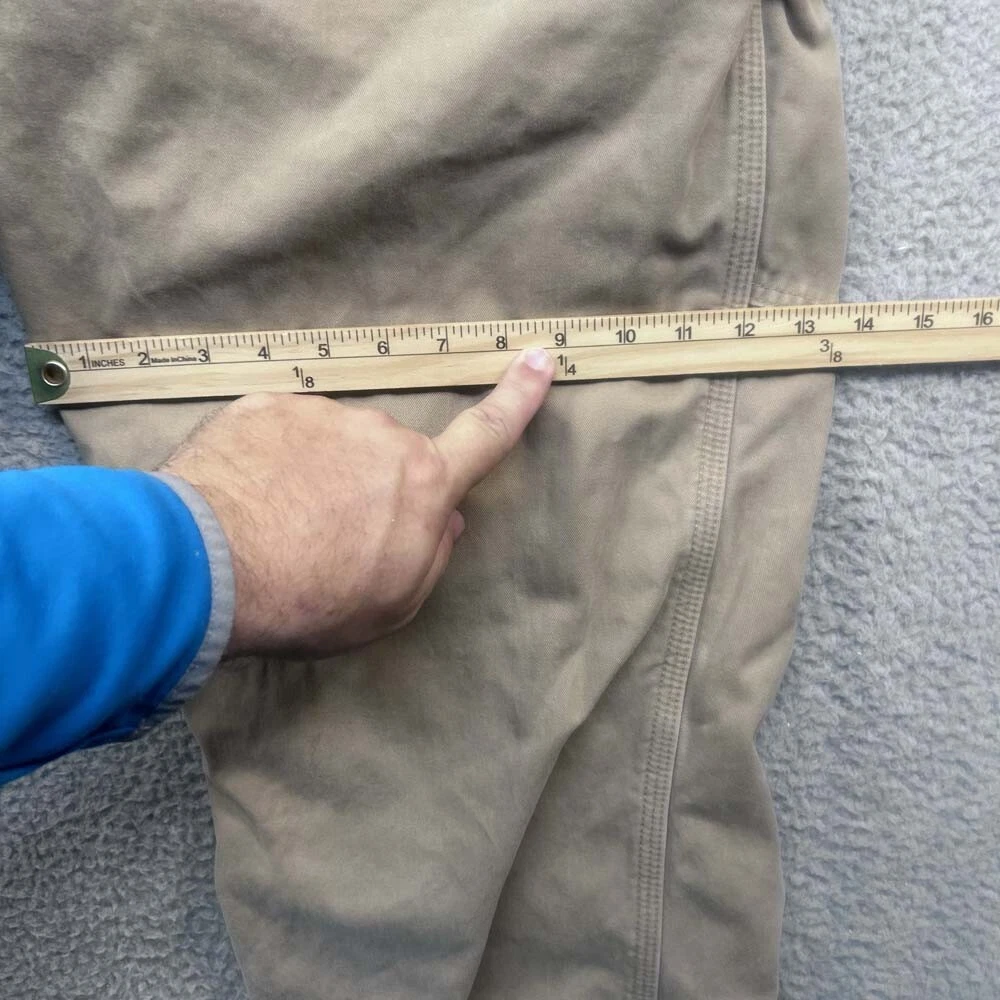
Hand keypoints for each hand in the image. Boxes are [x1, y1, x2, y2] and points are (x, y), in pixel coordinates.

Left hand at [161, 348, 554, 657]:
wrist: (207, 570)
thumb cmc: (311, 599)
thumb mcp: (394, 602)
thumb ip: (433, 555)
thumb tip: (447, 517)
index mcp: (423, 481)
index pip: (485, 435)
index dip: (518, 398)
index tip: (540, 358)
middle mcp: (379, 434)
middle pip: (389, 455)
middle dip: (370, 485)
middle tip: (325, 538)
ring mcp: (319, 413)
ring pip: (332, 442)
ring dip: (315, 473)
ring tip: (275, 524)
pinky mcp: (264, 406)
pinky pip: (281, 432)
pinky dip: (271, 462)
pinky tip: (245, 499)